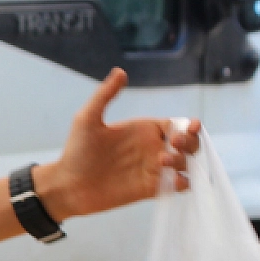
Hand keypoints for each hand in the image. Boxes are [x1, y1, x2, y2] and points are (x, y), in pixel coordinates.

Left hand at [34, 68, 201, 220]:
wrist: (68, 185)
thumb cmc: (76, 151)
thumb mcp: (88, 119)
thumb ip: (105, 95)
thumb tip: (120, 71)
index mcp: (143, 130)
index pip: (176, 125)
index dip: (187, 126)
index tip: (188, 127)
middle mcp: (152, 149)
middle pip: (187, 144)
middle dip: (191, 142)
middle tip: (176, 143)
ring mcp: (152, 170)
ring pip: (185, 164)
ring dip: (184, 161)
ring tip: (164, 161)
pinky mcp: (150, 190)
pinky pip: (177, 186)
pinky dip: (183, 183)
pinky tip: (173, 181)